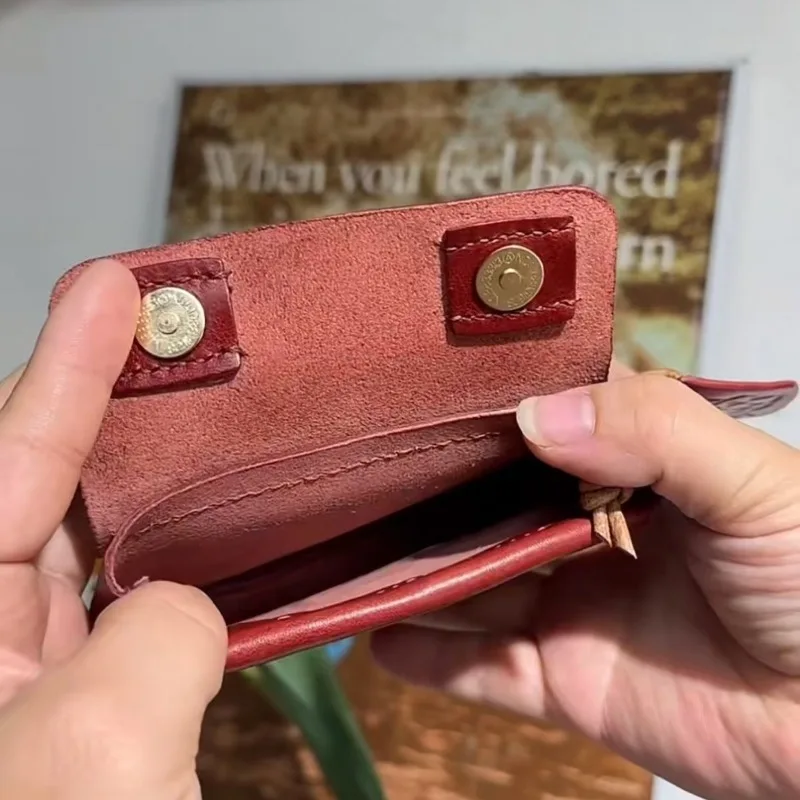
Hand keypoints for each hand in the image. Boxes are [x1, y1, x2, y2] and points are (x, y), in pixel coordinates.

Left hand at [0, 260, 226, 798]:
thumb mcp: (100, 745)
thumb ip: (163, 632)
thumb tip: (189, 608)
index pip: (5, 464)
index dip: (65, 365)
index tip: (117, 282)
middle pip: (48, 498)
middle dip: (115, 416)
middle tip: (183, 344)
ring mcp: (34, 699)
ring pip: (102, 569)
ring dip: (165, 505)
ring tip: (224, 435)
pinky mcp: (93, 737)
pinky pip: (145, 634)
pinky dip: (192, 592)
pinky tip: (236, 558)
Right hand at [371, 369, 799, 799]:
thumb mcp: (749, 482)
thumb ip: (652, 431)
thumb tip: (534, 414)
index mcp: (632, 468)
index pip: (543, 424)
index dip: (486, 409)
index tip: (415, 391)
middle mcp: (589, 530)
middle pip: (490, 508)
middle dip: (433, 495)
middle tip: (362, 475)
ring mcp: (570, 605)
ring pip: (474, 586)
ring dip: (416, 575)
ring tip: (348, 552)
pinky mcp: (565, 679)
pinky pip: (482, 668)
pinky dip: (428, 656)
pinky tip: (376, 634)